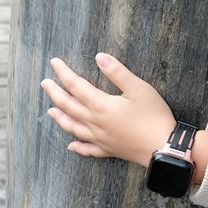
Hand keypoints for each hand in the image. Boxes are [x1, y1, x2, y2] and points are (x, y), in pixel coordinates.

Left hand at [41, 53, 176, 166]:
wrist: (163, 146)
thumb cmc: (154, 116)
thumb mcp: (139, 88)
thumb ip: (117, 72)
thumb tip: (99, 57)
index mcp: (101, 106)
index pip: (76, 86)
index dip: (64, 73)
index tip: (54, 62)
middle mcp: (95, 123)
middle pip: (69, 106)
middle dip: (55, 93)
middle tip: (45, 84)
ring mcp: (100, 138)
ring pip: (73, 127)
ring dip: (60, 118)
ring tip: (50, 111)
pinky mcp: (108, 150)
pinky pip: (88, 149)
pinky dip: (77, 147)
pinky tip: (71, 146)